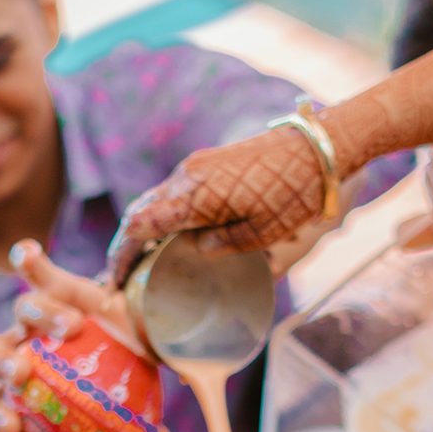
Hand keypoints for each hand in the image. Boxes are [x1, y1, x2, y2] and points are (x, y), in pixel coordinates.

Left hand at [0, 239, 146, 431]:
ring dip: (37, 318)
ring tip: (71, 326)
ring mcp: (39, 316)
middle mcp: (23, 349)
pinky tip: (26, 255)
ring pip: (21, 311)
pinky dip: (29, 261)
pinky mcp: (58, 283)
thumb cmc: (126, 387)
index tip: (14, 429)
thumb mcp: (129, 414)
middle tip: (22, 375)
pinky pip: (36, 268)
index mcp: (25, 388)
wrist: (140, 342)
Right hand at [107, 126, 333, 285]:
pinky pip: (174, 191)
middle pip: (140, 212)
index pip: (139, 227)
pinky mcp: (210, 162)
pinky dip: (163, 215)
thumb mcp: (262, 232)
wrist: (318, 147)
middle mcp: (188, 177)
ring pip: (156, 199)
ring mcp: (197, 166)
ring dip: (143, 229)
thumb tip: (196, 249)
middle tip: (121, 277)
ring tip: (142, 259)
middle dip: (125, 246)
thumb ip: (223, 244)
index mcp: (195, 197)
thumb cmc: (294, 192)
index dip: (121, 257)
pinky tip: (170, 234)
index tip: (114, 284)